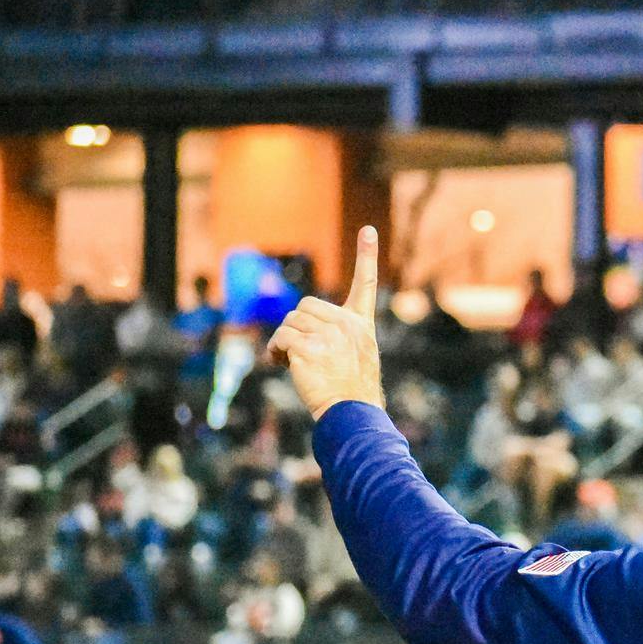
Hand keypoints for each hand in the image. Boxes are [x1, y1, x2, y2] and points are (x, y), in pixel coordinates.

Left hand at [266, 226, 384, 421]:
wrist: (352, 413)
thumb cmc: (352, 391)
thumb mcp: (357, 356)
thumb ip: (337, 335)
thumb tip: (298, 329)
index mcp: (361, 325)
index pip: (365, 285)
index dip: (366, 257)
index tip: (368, 230)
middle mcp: (347, 325)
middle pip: (307, 306)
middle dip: (296, 326)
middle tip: (297, 350)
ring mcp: (329, 335)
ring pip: (291, 321)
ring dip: (283, 341)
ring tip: (288, 361)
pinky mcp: (308, 347)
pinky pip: (281, 337)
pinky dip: (274, 351)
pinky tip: (279, 364)